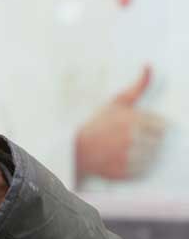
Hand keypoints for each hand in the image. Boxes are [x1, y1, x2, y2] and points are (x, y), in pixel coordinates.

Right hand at [75, 66, 165, 180]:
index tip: (140, 128)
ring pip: (152, 157)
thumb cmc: (97, 124)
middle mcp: (132, 139)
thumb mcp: (116, 102)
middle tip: (131, 140)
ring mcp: (128, 157)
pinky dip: (137, 167)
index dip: (153, 127)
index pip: (163, 126)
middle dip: (149, 140)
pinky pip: (143, 170)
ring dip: (144, 154)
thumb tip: (149, 66)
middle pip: (159, 142)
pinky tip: (124, 160)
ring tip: (126, 150)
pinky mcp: (124, 172)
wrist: (76, 149)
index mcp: (133, 119)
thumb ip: (138, 86)